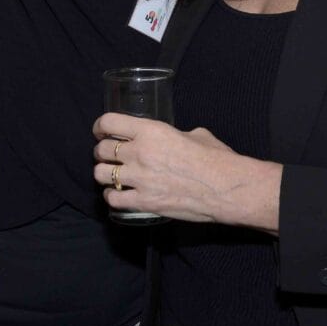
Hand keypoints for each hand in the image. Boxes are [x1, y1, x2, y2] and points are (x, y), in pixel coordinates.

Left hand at [92, 112, 281, 231]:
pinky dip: (112, 196)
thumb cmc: (216, 158)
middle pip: (101, 150)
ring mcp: (140, 179)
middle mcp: (140, 153)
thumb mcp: (194, 135)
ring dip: (104, 174)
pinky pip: (113, 199)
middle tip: (109, 156)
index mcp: (151, 131)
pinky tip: (118, 194)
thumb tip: (173, 138)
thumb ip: (175, 134)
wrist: (226, 188)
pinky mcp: (144, 202)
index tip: (101, 131)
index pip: (109, 122)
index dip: (100, 126)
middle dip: (102, 152)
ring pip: (100, 174)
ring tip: (112, 176)